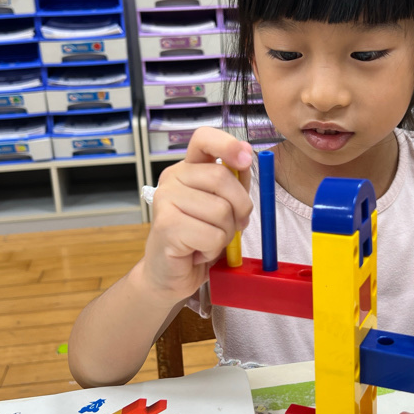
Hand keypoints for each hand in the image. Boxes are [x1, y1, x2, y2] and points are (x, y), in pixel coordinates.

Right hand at [142, 127, 252, 302]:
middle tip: (229, 226)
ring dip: (225, 234)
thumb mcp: (224, 206)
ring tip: (206, 241)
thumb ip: (235, 183)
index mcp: (188, 169)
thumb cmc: (198, 239)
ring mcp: (166, 200)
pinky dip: (213, 249)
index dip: (228, 144)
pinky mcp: (166, 225)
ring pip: (221, 210)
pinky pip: (212, 235)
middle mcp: (173, 178)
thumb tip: (247, 157)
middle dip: (239, 208)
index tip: (246, 158)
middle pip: (222, 177)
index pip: (204, 139)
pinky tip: (196, 252)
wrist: (170, 274)